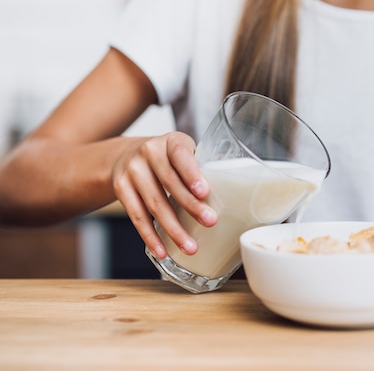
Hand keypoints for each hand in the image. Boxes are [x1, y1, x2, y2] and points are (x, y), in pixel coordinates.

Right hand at [111, 132, 216, 258]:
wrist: (126, 155)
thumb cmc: (168, 158)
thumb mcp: (184, 152)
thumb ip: (201, 167)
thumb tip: (233, 197)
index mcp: (171, 141)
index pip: (181, 155)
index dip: (192, 174)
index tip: (204, 192)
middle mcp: (149, 152)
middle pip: (170, 182)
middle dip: (190, 205)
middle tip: (210, 222)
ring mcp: (132, 170)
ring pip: (154, 204)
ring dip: (173, 229)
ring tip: (191, 246)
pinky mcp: (121, 189)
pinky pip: (137, 217)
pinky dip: (151, 236)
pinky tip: (163, 250)